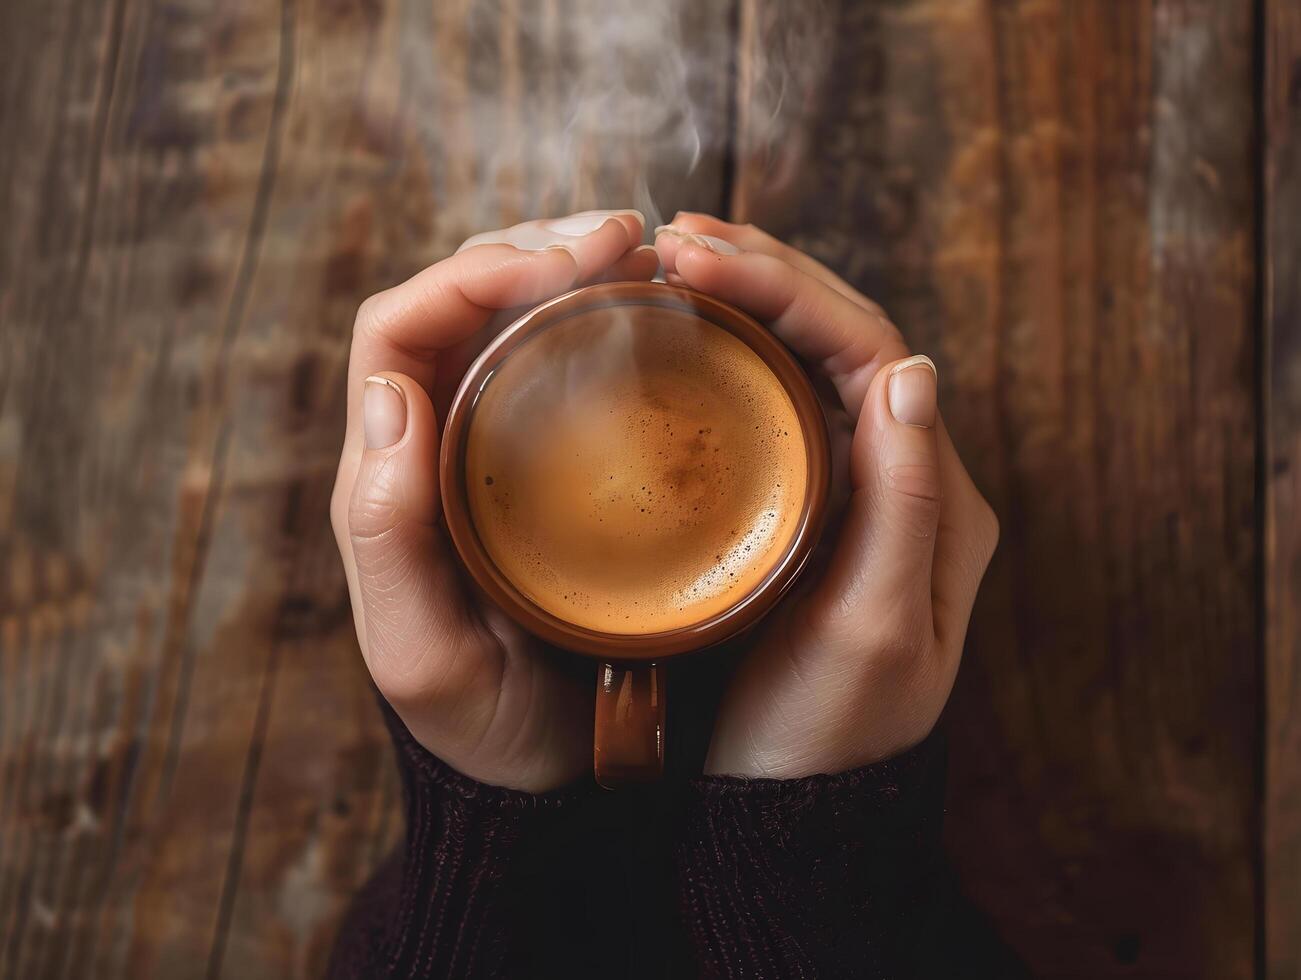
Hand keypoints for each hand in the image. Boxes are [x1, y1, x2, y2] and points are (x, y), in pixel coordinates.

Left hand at [331, 210, 656, 791]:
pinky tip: (664, 313)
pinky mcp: (556, 462)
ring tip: (651, 257)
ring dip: (573, 265)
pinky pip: (568, 359)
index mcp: (390, 468)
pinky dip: (611, 317)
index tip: (571, 267)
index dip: (475, 273)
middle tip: (628, 240)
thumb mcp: (423, 655)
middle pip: (460, 296)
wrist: (545, 773)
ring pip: (514, 313)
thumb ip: (387, 535)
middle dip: (533, 245)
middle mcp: (434, 438)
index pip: (402, 324)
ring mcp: (495, 444)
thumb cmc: (484, 724)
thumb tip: (393, 391)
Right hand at [654, 215, 998, 777]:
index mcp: (934, 496)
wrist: (785, 805)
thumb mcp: (873, 627)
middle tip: (677, 235)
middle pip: (842, 339)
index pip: (869, 351)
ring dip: (750, 299)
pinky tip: (685, 331)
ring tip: (676, 258)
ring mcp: (851, 490)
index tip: (699, 256)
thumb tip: (908, 366)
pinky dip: (732, 351)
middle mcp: (902, 478)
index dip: (788, 289)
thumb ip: (902, 500)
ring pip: (808, 361)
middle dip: (766, 273)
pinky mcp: (802, 509)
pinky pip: (777, 403)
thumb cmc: (825, 730)